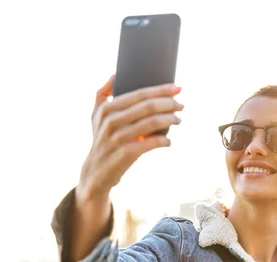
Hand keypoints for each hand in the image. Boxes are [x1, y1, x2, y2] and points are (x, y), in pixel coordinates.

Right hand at [78, 75, 183, 198]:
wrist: (95, 171)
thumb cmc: (101, 139)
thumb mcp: (95, 116)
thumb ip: (102, 94)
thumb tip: (115, 74)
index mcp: (107, 108)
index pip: (140, 94)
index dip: (161, 90)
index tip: (177, 88)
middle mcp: (112, 121)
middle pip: (149, 107)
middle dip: (170, 103)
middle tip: (181, 105)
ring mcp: (119, 137)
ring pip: (153, 123)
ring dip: (171, 120)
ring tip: (178, 120)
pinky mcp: (126, 154)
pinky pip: (152, 143)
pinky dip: (164, 140)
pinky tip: (168, 141)